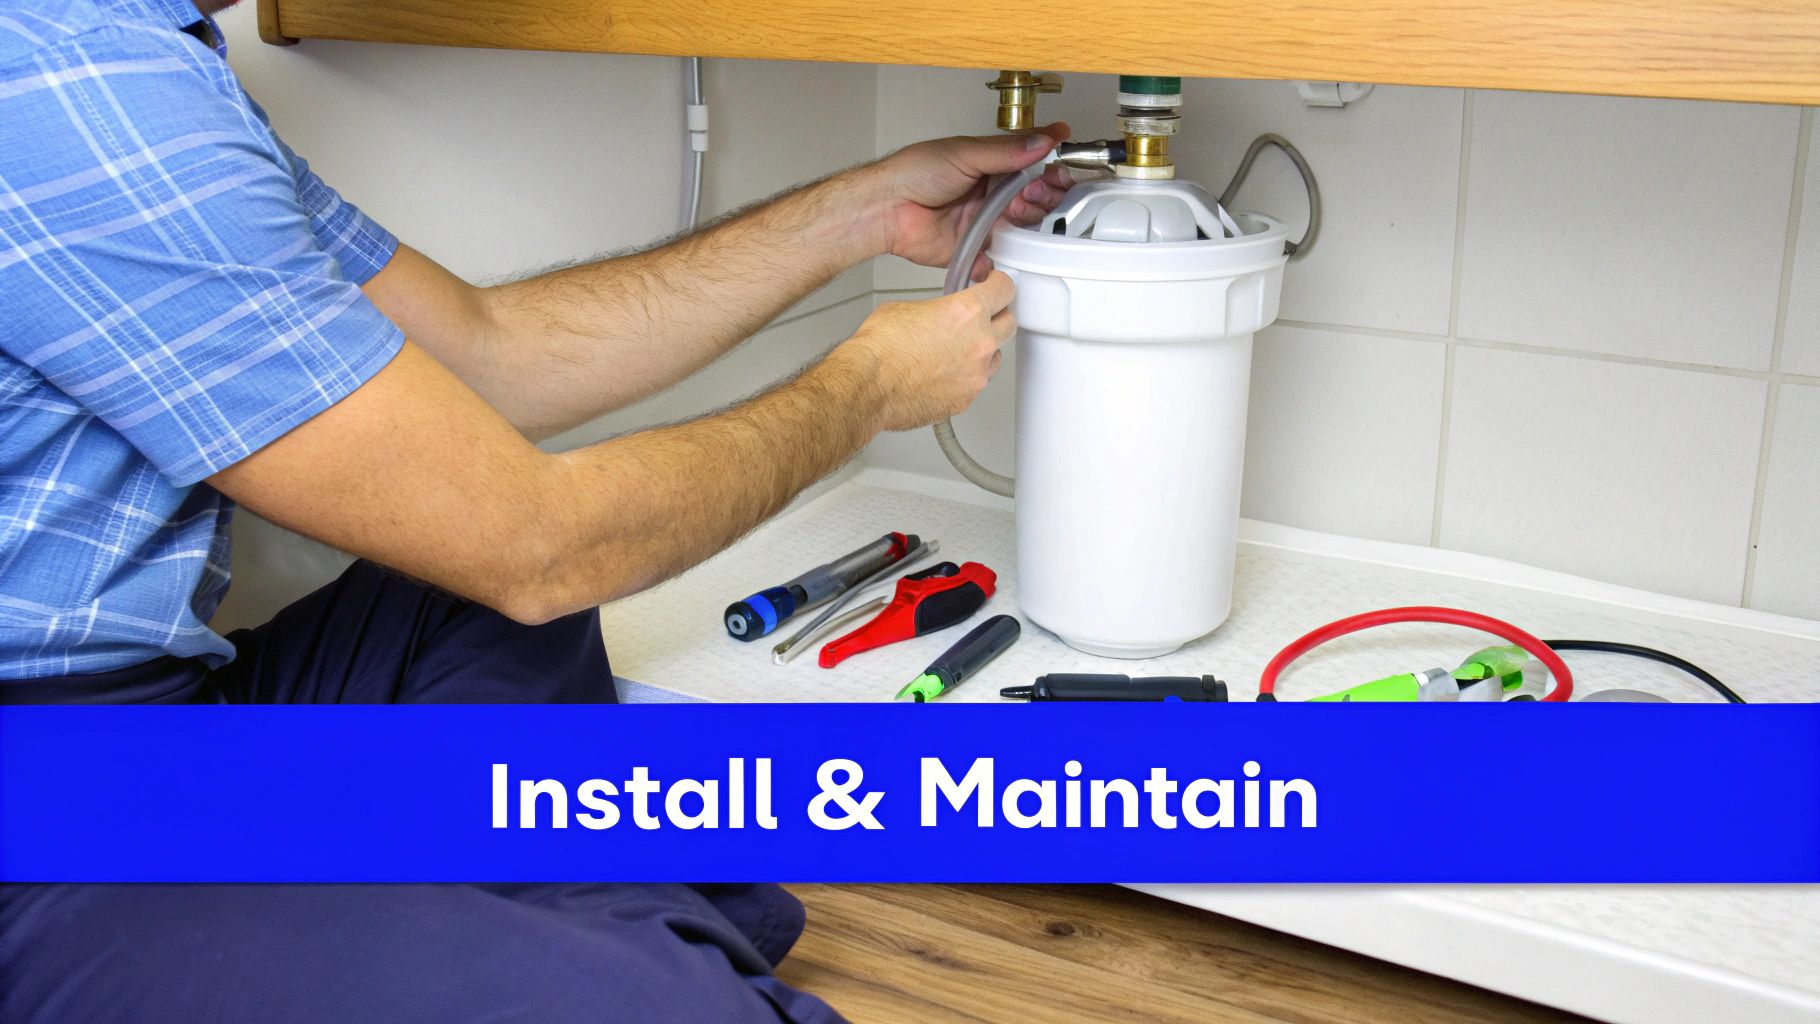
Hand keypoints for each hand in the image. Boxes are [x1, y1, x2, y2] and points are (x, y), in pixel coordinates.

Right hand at [834, 271, 1015, 430]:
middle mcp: (978, 343)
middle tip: (982, 316)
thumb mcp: (905, 308)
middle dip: (997, 317)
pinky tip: (944, 373)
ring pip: (995, 357)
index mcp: (966, 313)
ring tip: (956, 350)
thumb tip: (935, 314)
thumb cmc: (879, 350)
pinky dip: (965, 377)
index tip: (997, 286)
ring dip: (982, 351)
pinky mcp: (966, 399)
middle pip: (1009, 323)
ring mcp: (975, 374)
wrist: (867, 386)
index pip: (1004, 290)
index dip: (1000, 285)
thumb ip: (934, 309)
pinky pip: (976, 383)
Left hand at [864, 125, 1076, 281]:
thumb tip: (1043, 140)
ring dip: (1028, 220)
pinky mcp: (974, 249)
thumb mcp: (965, 153)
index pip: (1034, 166)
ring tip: (1016, 211)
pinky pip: (999, 257)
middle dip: (1044, 196)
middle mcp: (992, 195)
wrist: (886, 209)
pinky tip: (1005, 244)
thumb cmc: (914, 173)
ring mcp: (985, 223)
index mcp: (992, 166)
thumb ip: (1006, 152)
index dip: (1051, 169)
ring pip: (1024, 227)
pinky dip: (1005, 256)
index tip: (1059, 170)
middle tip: (1034, 192)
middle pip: (1036, 199)